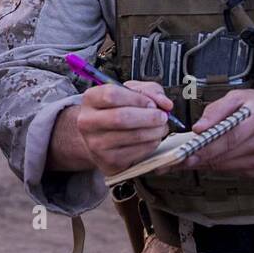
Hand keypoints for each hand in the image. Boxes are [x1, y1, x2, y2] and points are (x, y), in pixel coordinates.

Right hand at [57, 79, 173, 175]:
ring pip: (133, 136)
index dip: (138, 98)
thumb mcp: (131, 92)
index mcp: (91, 99)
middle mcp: (88, 122)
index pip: (112, 95)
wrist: (101, 138)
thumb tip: (165, 104)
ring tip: (160, 127)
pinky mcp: (109, 161)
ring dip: (155, 131)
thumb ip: (150, 91)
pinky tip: (152, 138)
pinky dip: (151, 144)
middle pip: (121, 117)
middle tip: (162, 116)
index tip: (152, 103)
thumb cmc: (117, 111)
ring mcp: (96, 144)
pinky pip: (137, 152)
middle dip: (149, 117)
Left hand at [161, 87, 253, 175]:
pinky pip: (229, 169)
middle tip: (174, 160)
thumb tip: (199, 127)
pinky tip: (204, 159)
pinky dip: (215, 164)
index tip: (182, 153)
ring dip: (202, 163)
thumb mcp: (241, 96)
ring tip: (183, 159)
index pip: (225, 139)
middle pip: (221, 156)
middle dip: (195, 158)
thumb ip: (217, 109)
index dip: (202, 148)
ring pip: (223, 166)